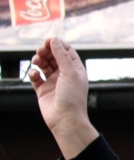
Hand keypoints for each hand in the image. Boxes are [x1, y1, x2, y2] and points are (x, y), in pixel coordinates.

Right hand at [28, 38, 97, 158]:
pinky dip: (33, 73)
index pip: (67, 51)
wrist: (65, 119)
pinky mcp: (43, 89)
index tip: (48, 41)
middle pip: (53, 56)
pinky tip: (34, 75)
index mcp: (75, 69)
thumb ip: (61, 56)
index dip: (57, 44)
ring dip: (38, 60)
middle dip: (46, 51)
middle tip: (40, 51)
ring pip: (43, 65)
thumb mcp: (69, 73)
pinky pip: (35, 77)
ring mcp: (53, 82)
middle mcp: (65, 74)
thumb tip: (54, 40)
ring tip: (36, 62)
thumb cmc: (72, 97)